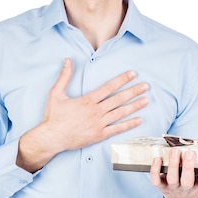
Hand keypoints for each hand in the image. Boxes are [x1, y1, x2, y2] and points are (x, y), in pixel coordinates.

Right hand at [16, 58, 148, 171]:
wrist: (52, 137)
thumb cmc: (53, 116)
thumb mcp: (56, 93)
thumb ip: (64, 76)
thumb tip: (68, 60)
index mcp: (87, 100)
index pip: (109, 87)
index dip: (122, 79)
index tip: (132, 74)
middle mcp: (96, 111)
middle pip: (118, 99)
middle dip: (133, 91)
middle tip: (145, 86)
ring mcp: (99, 124)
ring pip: (120, 113)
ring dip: (134, 106)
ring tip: (145, 100)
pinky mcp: (99, 135)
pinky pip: (117, 129)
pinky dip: (128, 124)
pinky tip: (138, 120)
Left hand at [150, 148, 197, 197]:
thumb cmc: (192, 180)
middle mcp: (185, 188)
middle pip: (187, 181)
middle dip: (188, 167)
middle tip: (189, 153)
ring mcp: (172, 188)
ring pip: (172, 179)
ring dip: (173, 164)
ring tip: (175, 151)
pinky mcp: (161, 186)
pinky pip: (156, 181)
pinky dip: (155, 170)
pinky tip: (157, 158)